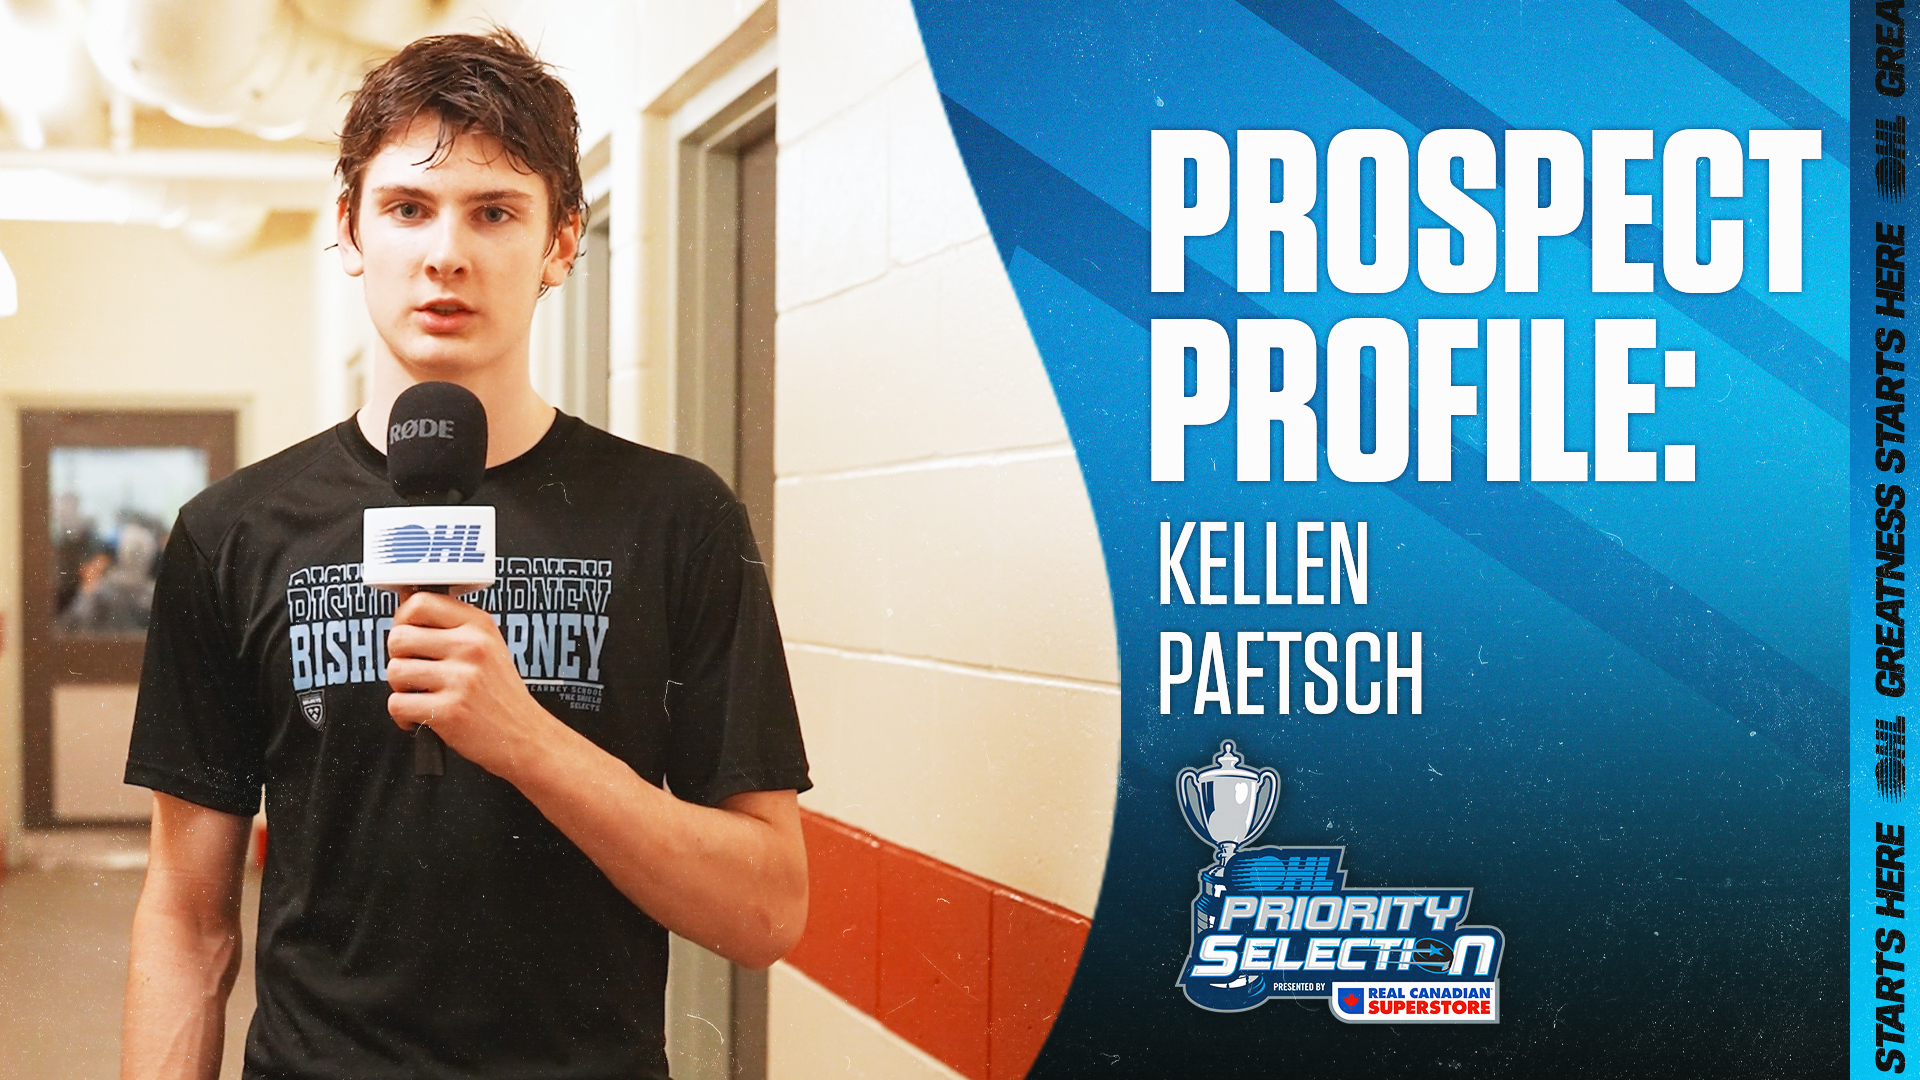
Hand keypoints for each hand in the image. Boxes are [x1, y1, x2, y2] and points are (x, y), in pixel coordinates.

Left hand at [384, 589, 556, 777]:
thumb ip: (451, 627)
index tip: (407, 633)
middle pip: (399, 637)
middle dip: (399, 658)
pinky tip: (422, 715)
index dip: (402, 619)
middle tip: (416, 671)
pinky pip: (397, 704)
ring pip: (394, 671)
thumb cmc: (501, 693)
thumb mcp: (488, 645)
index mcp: (479, 625)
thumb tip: (405, 612)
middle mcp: (471, 647)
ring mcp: (461, 679)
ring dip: (400, 688)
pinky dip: (403, 715)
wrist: (525, 734)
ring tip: (421, 695)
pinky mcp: (449, 710)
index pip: (419, 603)